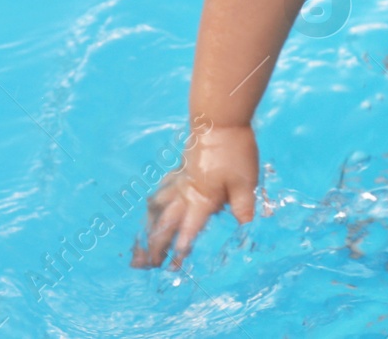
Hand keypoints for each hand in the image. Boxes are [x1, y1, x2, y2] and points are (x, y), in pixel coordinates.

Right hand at [131, 123, 257, 269]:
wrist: (219, 120)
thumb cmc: (235, 151)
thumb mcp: (246, 184)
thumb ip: (244, 209)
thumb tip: (245, 230)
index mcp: (202, 198)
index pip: (189, 229)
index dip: (180, 249)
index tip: (171, 267)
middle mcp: (186, 192)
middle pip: (166, 221)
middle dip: (156, 243)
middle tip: (145, 262)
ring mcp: (181, 179)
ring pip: (159, 206)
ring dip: (150, 225)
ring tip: (141, 239)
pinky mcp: (181, 168)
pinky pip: (163, 190)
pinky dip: (155, 203)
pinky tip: (153, 205)